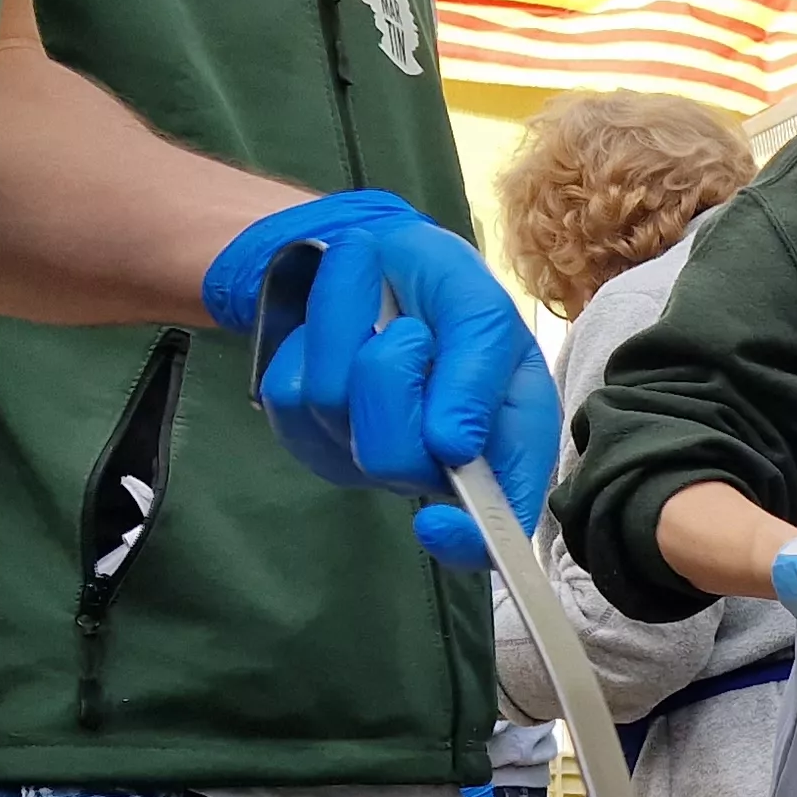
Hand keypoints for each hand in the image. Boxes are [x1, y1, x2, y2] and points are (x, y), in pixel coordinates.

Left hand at [201, 191, 555, 571]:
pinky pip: (288, 399)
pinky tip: (338, 335)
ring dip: (347, 338)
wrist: (373, 257)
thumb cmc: (443, 285)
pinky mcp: (309, 435)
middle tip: (410, 331)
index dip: (470, 539)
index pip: (500, 518)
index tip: (435, 521)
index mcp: (508, 433)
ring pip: (333, 411)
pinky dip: (308, 345)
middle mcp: (442, 459)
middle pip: (394, 460)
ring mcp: (370, 453)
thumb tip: (456, 447)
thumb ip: (478, 368)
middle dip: (391, 378)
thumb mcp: (479, 302)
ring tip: (376, 315)